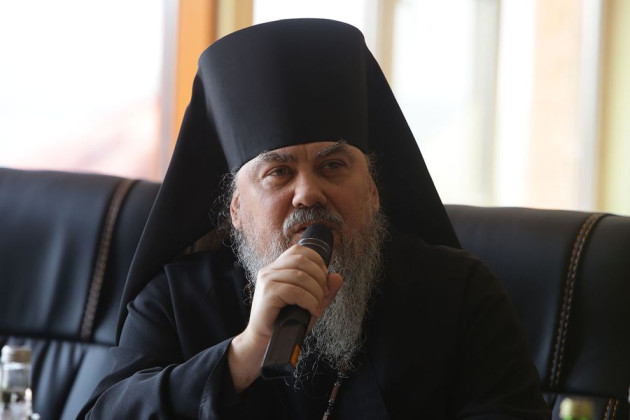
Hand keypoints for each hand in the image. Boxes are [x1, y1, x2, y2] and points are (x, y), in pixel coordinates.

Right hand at [228, 244, 342, 391]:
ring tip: (317, 305)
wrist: (265, 341)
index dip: (316, 261)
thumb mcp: (310, 303)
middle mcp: (269, 270)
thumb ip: (324, 290)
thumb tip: (337, 276)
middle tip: (323, 294)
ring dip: (315, 291)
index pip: (299, 250)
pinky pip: (294, 291)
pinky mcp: (267, 294)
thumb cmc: (286, 322)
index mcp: (277, 268)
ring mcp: (267, 280)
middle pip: (301, 260)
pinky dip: (309, 301)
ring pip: (300, 275)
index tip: (324, 278)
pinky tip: (311, 310)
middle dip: (319, 276)